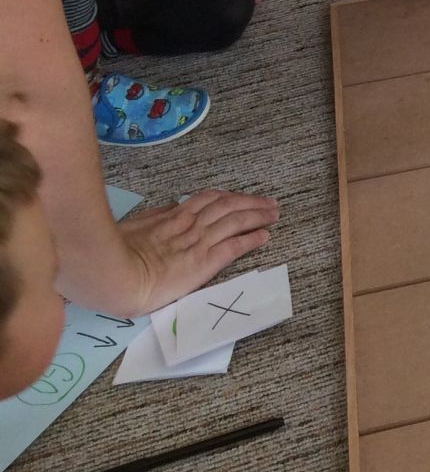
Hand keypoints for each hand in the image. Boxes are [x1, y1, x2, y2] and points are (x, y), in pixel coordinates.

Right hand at [120, 189, 279, 314]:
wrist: (115, 274)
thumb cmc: (114, 253)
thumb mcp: (132, 226)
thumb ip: (153, 217)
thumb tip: (170, 207)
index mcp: (172, 216)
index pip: (208, 199)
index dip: (229, 196)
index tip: (240, 197)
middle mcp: (190, 225)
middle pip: (228, 205)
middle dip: (251, 202)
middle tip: (269, 202)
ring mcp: (199, 242)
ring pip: (236, 221)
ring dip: (258, 215)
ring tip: (274, 214)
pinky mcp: (204, 262)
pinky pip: (234, 247)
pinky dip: (252, 239)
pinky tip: (265, 236)